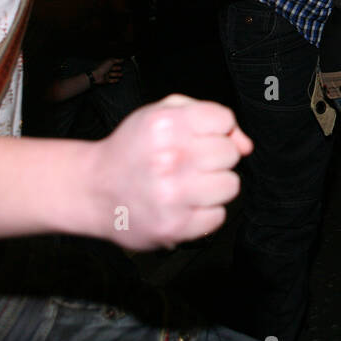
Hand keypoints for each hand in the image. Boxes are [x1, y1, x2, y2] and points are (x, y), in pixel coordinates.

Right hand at [86, 95, 252, 249]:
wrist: (94, 190)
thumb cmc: (133, 149)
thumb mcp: (162, 115)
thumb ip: (208, 116)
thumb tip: (246, 145)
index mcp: (165, 124)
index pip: (225, 120)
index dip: (215, 129)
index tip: (196, 137)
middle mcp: (169, 157)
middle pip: (230, 154)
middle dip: (214, 158)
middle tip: (188, 163)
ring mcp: (172, 194)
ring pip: (231, 185)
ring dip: (213, 186)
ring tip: (187, 185)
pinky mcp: (175, 226)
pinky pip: (218, 216)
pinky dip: (204, 213)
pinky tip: (182, 205)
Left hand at [91, 58, 123, 84]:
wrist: (97, 76)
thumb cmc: (102, 68)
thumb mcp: (110, 62)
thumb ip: (116, 60)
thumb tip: (122, 59)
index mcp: (106, 64)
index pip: (112, 62)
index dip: (116, 62)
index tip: (121, 62)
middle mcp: (106, 69)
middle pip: (112, 68)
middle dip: (117, 68)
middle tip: (121, 68)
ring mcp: (105, 75)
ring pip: (112, 74)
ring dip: (117, 74)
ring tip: (121, 74)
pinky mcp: (106, 80)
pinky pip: (111, 80)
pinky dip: (115, 80)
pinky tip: (118, 80)